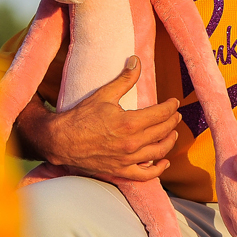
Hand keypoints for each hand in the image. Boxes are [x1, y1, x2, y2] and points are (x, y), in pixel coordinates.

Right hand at [14, 56, 180, 181]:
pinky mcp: (120, 171)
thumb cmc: (81, 117)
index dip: (170, 107)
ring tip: (172, 134)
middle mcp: (131, 143)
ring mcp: (127, 159)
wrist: (60, 141)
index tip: (174, 102)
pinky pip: (145, 175)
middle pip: (162, 132)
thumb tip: (137, 61)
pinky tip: (163, 162)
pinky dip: (157, 170)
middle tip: (175, 115)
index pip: (160, 114)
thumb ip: (124, 79)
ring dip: (169, 142)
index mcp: (129, 123)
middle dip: (172, 122)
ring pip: (158, 152)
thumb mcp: (103, 94)